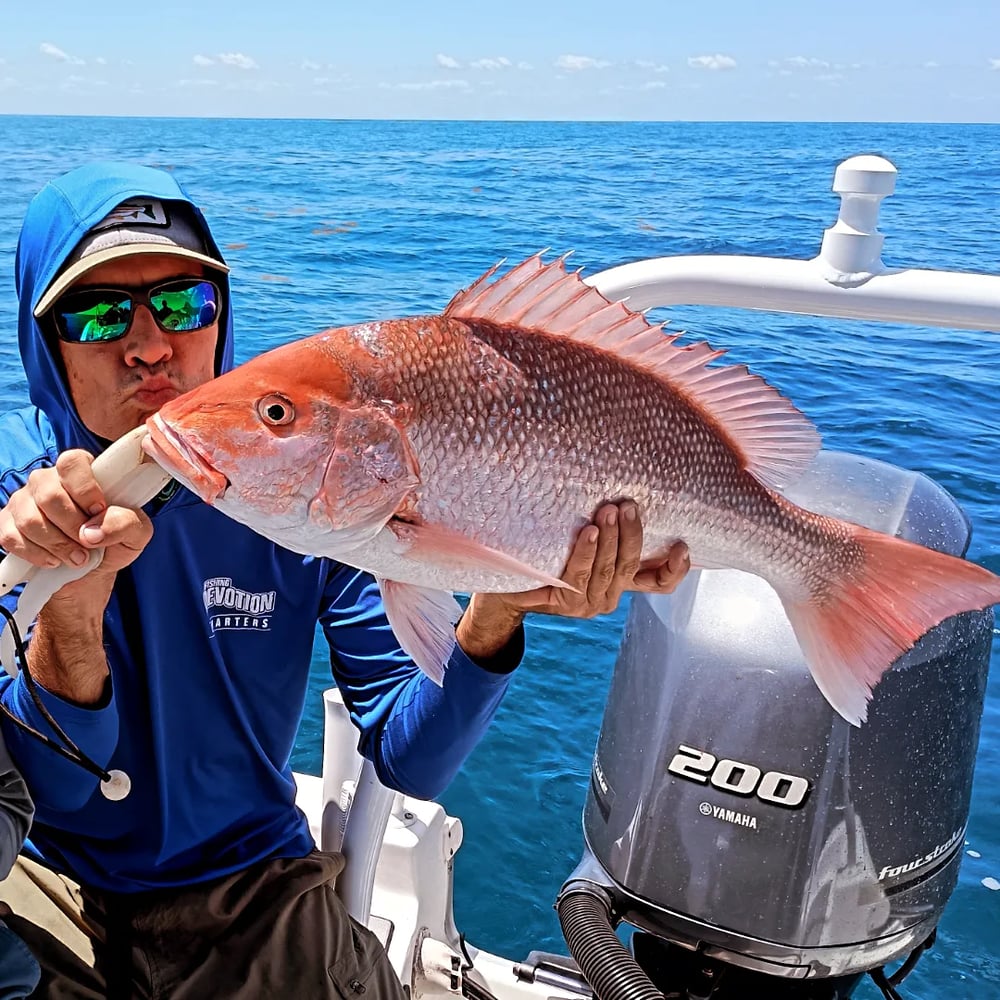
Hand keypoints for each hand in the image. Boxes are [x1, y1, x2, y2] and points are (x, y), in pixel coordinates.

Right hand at [0, 450, 151, 603]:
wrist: (90, 572)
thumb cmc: (114, 543)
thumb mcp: (136, 535)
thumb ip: (126, 523)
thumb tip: (93, 531)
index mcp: (82, 472)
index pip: (73, 462)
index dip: (85, 488)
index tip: (98, 512)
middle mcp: (48, 480)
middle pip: (49, 495)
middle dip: (72, 526)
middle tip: (88, 544)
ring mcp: (23, 501)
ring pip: (30, 519)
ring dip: (57, 545)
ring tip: (77, 557)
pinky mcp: (7, 524)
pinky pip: (12, 538)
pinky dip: (37, 555)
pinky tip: (54, 560)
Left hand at [457, 501, 688, 660]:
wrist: (506, 584)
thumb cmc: (548, 556)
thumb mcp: (584, 543)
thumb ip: (607, 530)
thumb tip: (623, 492)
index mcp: (620, 583)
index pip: (659, 583)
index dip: (675, 569)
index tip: (683, 545)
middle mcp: (609, 597)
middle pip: (632, 566)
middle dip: (633, 533)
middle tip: (629, 505)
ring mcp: (588, 604)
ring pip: (609, 570)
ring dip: (611, 539)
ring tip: (608, 510)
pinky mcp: (566, 603)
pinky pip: (579, 574)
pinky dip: (586, 552)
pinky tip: (588, 532)